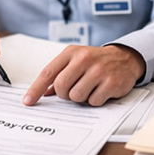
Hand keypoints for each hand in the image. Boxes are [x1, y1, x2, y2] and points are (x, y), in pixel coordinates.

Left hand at [23, 44, 144, 106]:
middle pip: (61, 87)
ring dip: (81, 97)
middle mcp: (84, 59)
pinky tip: (101, 90)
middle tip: (73, 90)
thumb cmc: (96, 60)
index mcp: (71, 53)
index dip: (36, 89)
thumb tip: (45, 92)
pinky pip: (93, 101)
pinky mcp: (111, 83)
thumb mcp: (76, 60)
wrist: (125, 58)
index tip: (28, 101)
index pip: (48, 72)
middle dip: (65, 94)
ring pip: (76, 96)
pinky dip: (94, 100)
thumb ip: (60, 74)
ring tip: (89, 88)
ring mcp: (99, 71)